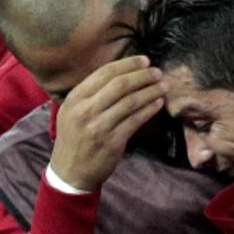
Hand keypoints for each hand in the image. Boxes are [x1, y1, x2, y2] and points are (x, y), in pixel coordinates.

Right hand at [50, 55, 165, 191]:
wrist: (70, 172)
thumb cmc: (75, 138)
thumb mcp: (72, 111)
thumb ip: (92, 93)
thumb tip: (123, 73)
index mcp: (75, 98)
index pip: (104, 73)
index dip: (128, 64)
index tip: (145, 60)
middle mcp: (85, 110)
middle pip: (120, 85)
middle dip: (143, 75)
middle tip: (158, 72)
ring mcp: (98, 126)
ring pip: (131, 101)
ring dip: (150, 91)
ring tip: (164, 86)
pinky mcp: (112, 142)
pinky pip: (135, 120)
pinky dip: (149, 109)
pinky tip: (158, 103)